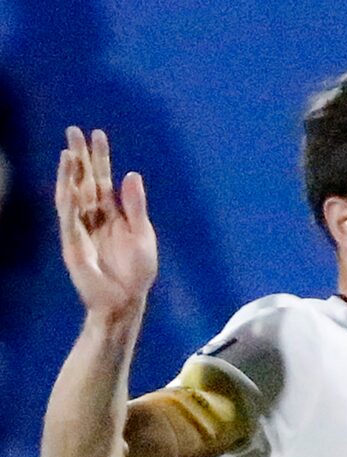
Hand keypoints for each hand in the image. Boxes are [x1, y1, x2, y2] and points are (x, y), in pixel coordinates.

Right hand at [55, 127, 156, 323]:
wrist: (126, 300)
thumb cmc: (137, 271)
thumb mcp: (142, 235)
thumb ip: (135, 206)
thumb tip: (132, 174)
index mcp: (112, 213)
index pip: (103, 178)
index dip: (100, 157)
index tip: (98, 134)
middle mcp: (94, 215)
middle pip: (83, 180)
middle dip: (79, 156)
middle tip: (73, 131)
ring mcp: (81, 227)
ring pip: (72, 194)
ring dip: (69, 173)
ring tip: (68, 152)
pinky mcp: (73, 242)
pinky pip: (69, 218)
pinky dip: (68, 200)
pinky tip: (68, 183)